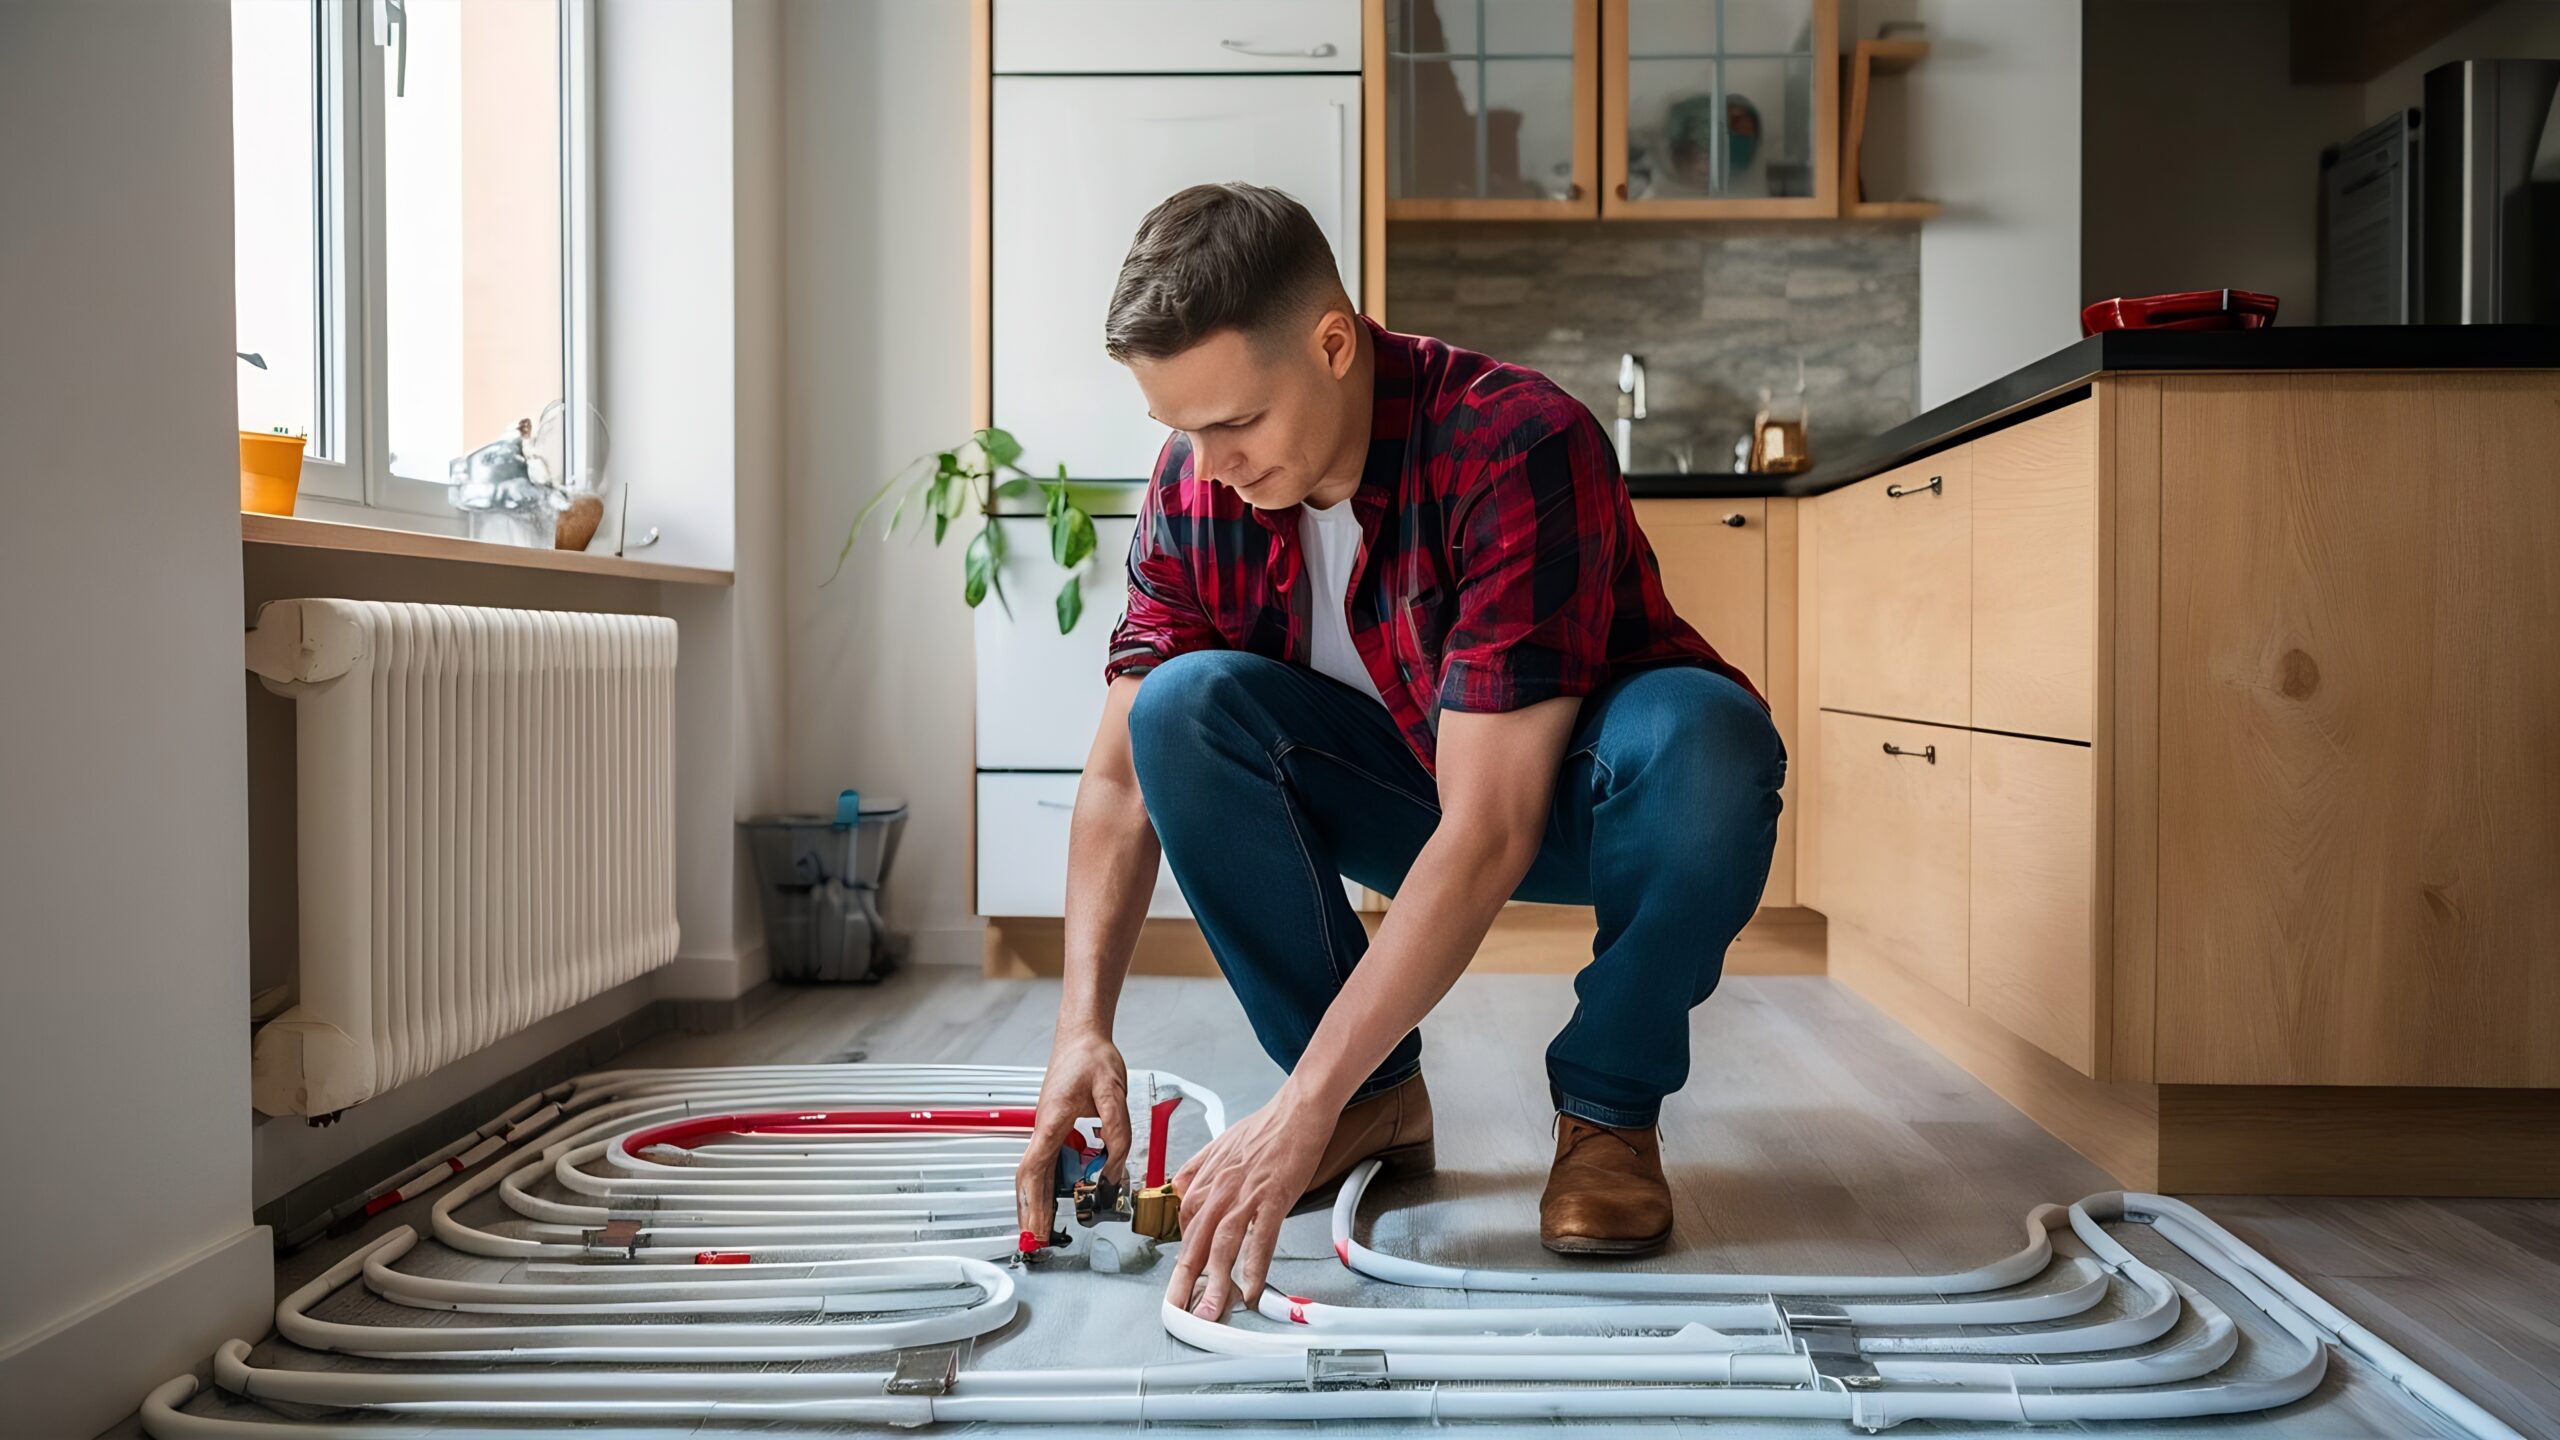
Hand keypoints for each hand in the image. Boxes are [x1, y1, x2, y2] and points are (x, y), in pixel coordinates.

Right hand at [1014, 1026, 1132, 1237]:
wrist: (1082, 1036)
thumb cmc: (1092, 1057)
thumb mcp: (1113, 1092)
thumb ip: (1117, 1132)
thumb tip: (1114, 1169)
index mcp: (1052, 1120)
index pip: (1035, 1169)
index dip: (1034, 1203)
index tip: (1036, 1228)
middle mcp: (1044, 1128)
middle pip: (1030, 1178)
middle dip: (1031, 1212)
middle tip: (1036, 1242)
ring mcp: (1047, 1129)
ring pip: (1037, 1173)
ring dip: (1038, 1201)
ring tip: (1042, 1229)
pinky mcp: (1055, 1128)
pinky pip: (1049, 1163)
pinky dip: (1050, 1185)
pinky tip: (1057, 1199)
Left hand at [1165, 1086, 1331, 1319]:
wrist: (1297, 1109)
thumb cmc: (1265, 1127)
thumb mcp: (1220, 1144)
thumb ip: (1198, 1168)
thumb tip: (1181, 1187)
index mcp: (1206, 1178)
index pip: (1186, 1226)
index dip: (1184, 1257)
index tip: (1183, 1280)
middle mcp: (1220, 1189)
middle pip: (1196, 1242)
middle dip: (1185, 1282)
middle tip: (1180, 1310)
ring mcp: (1245, 1195)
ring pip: (1222, 1246)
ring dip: (1214, 1283)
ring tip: (1211, 1311)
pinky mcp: (1273, 1198)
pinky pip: (1260, 1238)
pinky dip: (1253, 1266)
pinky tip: (1250, 1288)